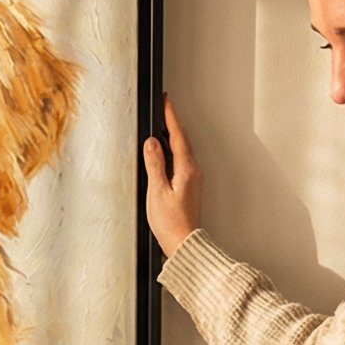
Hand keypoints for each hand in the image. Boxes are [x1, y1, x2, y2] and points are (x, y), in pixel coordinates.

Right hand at [141, 93, 202, 255]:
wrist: (183, 244)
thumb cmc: (171, 223)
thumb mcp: (157, 191)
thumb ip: (154, 164)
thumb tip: (151, 143)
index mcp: (186, 169)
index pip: (177, 135)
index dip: (170, 116)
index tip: (165, 101)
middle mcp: (193, 171)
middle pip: (181, 140)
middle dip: (171, 123)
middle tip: (163, 108)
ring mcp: (192, 179)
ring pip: (181, 150)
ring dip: (171, 137)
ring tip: (161, 126)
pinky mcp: (189, 187)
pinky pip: (180, 161)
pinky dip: (172, 151)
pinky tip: (163, 154)